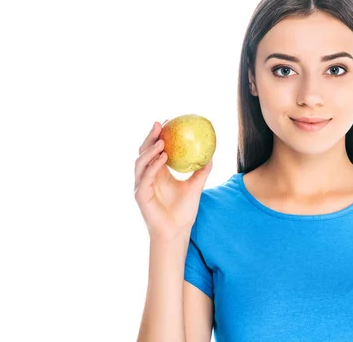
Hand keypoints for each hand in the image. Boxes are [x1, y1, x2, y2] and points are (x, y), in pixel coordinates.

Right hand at [134, 120, 212, 240]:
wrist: (178, 230)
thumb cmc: (185, 210)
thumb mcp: (196, 186)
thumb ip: (202, 170)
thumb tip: (212, 153)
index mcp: (158, 172)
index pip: (155, 149)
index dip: (159, 134)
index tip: (169, 121)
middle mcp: (147, 176)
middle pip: (144, 151)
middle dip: (150, 136)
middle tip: (160, 124)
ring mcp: (142, 185)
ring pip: (141, 162)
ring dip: (150, 150)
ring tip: (162, 140)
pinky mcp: (140, 194)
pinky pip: (146, 176)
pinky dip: (153, 165)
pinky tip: (163, 157)